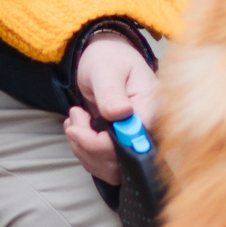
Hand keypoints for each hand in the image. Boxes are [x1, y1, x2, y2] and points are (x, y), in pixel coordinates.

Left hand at [63, 31, 156, 182]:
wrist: (105, 59)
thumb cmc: (108, 58)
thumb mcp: (106, 69)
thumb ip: (111, 92)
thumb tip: (120, 113)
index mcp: (151, 106)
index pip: (134, 141)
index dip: (104, 144)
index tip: (78, 128)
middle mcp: (149, 128)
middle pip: (123, 161)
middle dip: (89, 147)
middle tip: (74, 120)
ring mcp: (136, 140)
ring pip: (112, 168)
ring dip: (84, 150)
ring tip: (75, 121)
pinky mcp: (124, 146)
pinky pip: (106, 165)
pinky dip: (85, 153)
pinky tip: (79, 130)